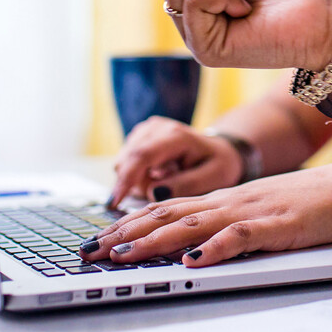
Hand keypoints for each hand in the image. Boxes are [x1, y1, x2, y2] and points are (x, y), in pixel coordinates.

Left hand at [81, 161, 331, 266]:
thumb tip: (191, 247)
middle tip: (89, 250)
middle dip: (123, 234)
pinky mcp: (275, 226)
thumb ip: (226, 226)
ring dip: (153, 241)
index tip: (97, 239)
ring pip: (192, 225)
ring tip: (122, 255)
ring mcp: (250, 212)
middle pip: (166, 215)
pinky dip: (213, 249)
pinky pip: (238, 237)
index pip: (164, 209)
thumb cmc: (309, 204)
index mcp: (223, 200)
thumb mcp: (258, 213)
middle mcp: (228, 202)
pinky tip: (192, 260)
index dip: (127, 224)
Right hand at [110, 117, 241, 205]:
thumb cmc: (218, 164)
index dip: (125, 179)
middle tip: (171, 183)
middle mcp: (155, 128)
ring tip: (169, 176)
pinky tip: (160, 174)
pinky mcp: (138, 139)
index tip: (113, 203)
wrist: (218, 150)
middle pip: (127, 162)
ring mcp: (144, 131)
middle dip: (140, 184)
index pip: (141, 155)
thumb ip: (185, 185)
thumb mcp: (214, 178)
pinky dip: (139, 176)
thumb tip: (154, 193)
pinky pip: (125, 165)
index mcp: (175, 135)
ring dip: (141, 180)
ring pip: (123, 165)